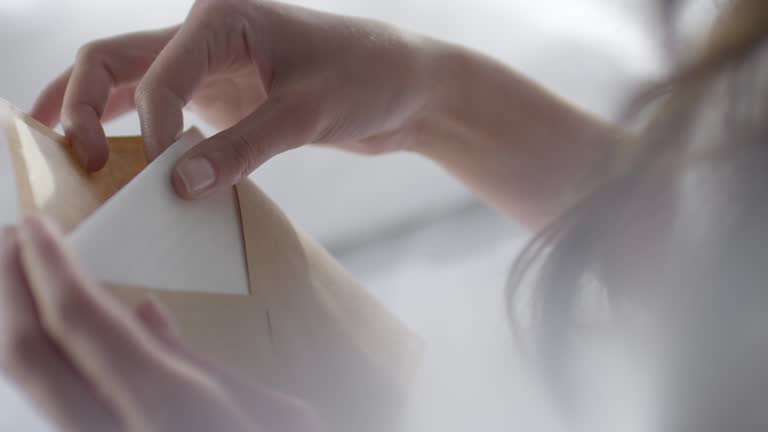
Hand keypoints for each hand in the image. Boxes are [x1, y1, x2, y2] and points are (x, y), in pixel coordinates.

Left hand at [0, 215, 320, 430]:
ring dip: (13, 319)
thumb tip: (145, 313)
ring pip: (29, 383)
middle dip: (8, 286)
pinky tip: (52, 330)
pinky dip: (38, 355)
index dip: (48, 267)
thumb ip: (199, 363)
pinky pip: (51, 403)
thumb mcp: (274, 409)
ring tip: (19, 273)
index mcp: (172, 407)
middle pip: (28, 354)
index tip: (33, 222)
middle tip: (10, 237)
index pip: (83, 323)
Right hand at [31, 0, 434, 197]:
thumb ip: (240, 148)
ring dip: (91, 109)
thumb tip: (175, 186)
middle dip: (81, 102)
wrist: (403, 86)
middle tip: (69, 155)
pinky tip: (113, 156)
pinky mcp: (221, 95)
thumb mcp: (305, 114)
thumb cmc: (367, 78)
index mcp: (223, 16)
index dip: (152, 133)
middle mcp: (207, 33)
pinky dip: (135, 129)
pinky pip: (162, 109)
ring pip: (128, 79)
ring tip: (60, 150)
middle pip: (116, 59)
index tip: (164, 182)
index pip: (159, 76)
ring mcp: (210, 65)